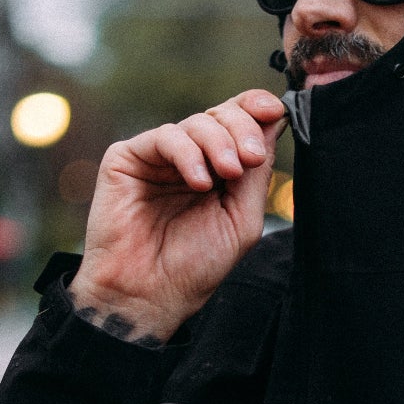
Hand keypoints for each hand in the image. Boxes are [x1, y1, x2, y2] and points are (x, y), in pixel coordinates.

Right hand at [71, 90, 287, 342]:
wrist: (148, 295)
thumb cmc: (194, 266)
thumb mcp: (242, 220)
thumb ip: (257, 173)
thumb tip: (276, 119)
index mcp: (219, 171)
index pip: (240, 124)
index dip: (256, 108)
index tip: (274, 111)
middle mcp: (190, 159)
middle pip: (222, 115)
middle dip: (242, 129)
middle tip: (249, 158)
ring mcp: (159, 158)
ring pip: (197, 122)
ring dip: (219, 143)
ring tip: (227, 175)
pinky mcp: (128, 159)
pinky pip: (165, 137)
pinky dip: (188, 154)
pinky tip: (198, 182)